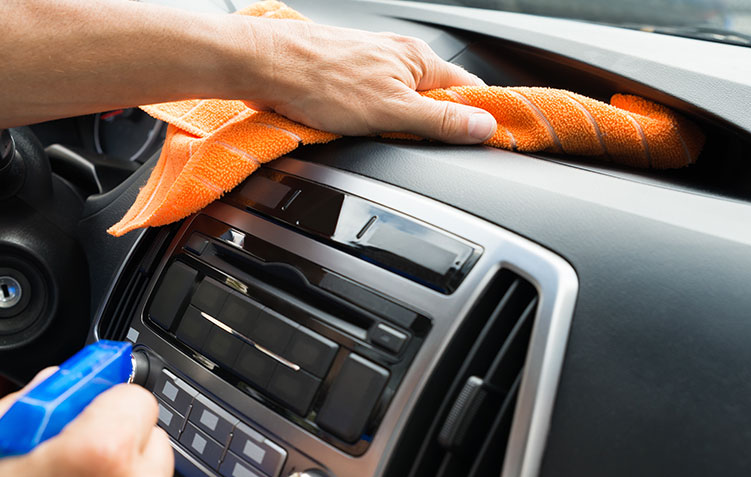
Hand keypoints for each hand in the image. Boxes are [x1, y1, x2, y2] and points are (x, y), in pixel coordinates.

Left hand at [241, 18, 496, 143]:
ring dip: (395, 125)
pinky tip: (353, 128)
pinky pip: (371, 104)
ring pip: (400, 103)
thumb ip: (441, 121)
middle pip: (435, 98)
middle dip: (429, 127)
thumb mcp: (392, 112)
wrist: (266, 66)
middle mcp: (397, 57)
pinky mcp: (345, 76)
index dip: (478, 116)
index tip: (482, 140)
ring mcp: (370, 65)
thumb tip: (484, 126)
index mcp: (419, 59)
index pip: (469, 89)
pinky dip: (368, 120)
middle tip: (414, 146)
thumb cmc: (321, 80)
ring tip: (376, 135)